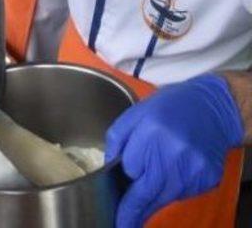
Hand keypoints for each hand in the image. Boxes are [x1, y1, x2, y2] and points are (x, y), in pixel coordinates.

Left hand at [106, 74, 244, 227]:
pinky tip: (176, 171)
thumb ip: (118, 137)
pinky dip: (174, 189)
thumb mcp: (137, 111)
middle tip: (122, 223)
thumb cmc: (170, 107)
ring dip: (154, 197)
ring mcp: (193, 169)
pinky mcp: (207, 179)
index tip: (123, 178)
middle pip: (146, 192)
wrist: (212, 108)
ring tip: (152, 187)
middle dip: (132, 210)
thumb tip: (109, 164)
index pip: (130, 168)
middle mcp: (173, 153)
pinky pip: (183, 194)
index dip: (127, 170)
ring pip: (164, 197)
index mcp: (152, 131)